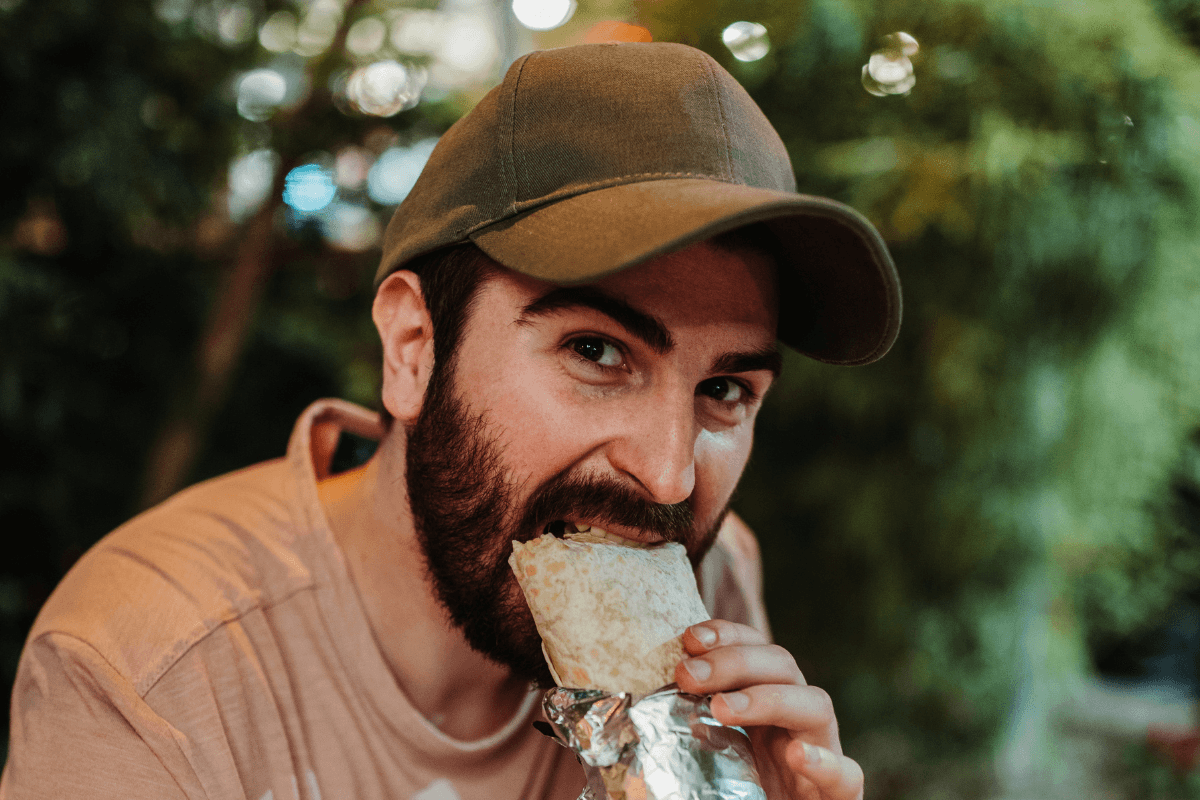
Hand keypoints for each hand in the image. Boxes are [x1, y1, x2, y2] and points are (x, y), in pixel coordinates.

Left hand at [673, 620, 862, 799]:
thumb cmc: (726, 792)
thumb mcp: (698, 757)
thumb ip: (675, 731)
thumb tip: (622, 714)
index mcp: (763, 703)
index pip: (754, 648)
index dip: (726, 634)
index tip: (688, 638)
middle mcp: (795, 719)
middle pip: (782, 664)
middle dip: (735, 660)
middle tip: (688, 674)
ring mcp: (822, 751)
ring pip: (816, 704)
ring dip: (768, 698)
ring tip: (723, 708)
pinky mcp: (840, 794)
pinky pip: (847, 775)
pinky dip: (825, 762)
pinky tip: (798, 756)